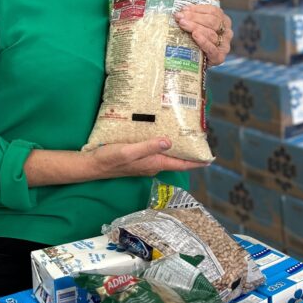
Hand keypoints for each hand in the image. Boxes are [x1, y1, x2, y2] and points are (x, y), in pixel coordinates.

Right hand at [88, 137, 207, 178]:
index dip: (195, 161)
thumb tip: (169, 142)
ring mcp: (146, 162)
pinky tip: (164, 136)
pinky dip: (165, 145)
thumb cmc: (110, 158)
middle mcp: (153, 164)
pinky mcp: (140, 158)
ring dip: (178, 148)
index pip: (180, 164)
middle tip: (200, 140)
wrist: (93, 166)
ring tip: (187, 136)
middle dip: (189, 152)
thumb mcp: (129, 151)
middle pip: (177, 159)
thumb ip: (149, 147)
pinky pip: (157, 152)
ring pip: (167, 155)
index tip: (209, 158)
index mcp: (154, 163)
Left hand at [175, 0, 232, 65]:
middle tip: (179, 17)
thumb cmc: (196, 34)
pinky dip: (203, 42)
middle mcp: (226, 33)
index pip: (214, 11)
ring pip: (211, 34)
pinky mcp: (219, 58)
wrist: (192, 58)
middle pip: (212, 22)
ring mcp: (224, 46)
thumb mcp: (201, 16)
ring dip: (195, 28)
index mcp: (224, 20)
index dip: (198, 9)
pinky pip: (212, 49)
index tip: (184, 9)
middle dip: (194, 18)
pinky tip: (195, 36)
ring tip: (182, 24)